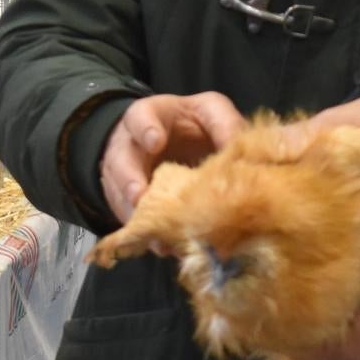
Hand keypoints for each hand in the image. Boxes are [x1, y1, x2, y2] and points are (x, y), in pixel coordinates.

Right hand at [97, 90, 247, 223]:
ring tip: (156, 236)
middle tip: (140, 197)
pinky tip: (164, 247)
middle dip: (129, 180)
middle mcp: (130, 146)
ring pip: (119, 195)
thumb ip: (223, 124)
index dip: (145, 129)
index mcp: (151, 117)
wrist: (174, 141)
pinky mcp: (128, 203)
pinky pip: (130, 220)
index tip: (155, 141)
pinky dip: (145, 234)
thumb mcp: (210, 113)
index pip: (139, 117)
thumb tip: (240, 150)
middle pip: (120, 161)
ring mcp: (124, 176)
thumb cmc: (193, 124)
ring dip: (137, 217)